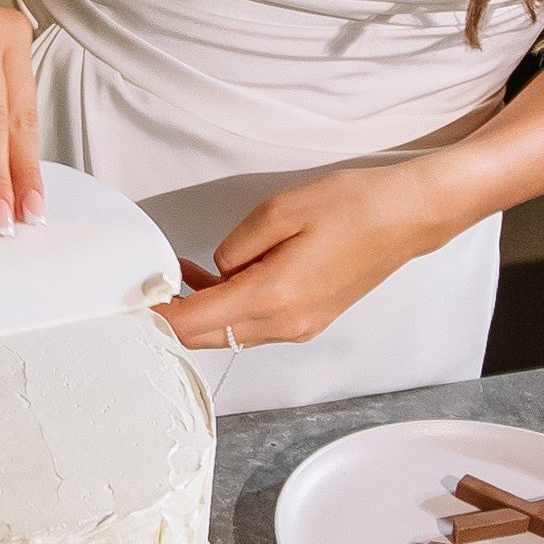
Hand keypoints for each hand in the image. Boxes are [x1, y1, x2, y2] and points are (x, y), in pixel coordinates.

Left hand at [155, 164, 462, 349]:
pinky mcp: (308, 320)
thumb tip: (216, 269)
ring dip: (202, 311)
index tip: (133, 306)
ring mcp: (299, 327)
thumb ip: (235, 246)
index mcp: (273, 297)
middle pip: (207, 337)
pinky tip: (219, 278)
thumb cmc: (356, 206)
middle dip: (174, 318)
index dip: (158, 317)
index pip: (194, 323)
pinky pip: (253, 324)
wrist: (411, 216)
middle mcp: (285, 324)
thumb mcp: (279, 211)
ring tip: (181, 273)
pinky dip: (229, 307)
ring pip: (230, 332)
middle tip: (148, 289)